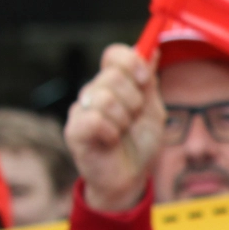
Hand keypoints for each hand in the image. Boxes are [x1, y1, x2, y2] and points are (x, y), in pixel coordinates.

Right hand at [64, 44, 164, 211]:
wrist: (130, 178)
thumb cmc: (139, 144)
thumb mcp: (153, 111)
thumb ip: (149, 84)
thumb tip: (153, 51)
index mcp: (113, 84)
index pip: (114, 54)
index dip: (132, 62)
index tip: (145, 80)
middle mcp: (93, 92)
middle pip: (113, 75)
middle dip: (134, 100)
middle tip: (133, 118)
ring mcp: (81, 110)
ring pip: (105, 98)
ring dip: (124, 119)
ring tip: (122, 132)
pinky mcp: (74, 130)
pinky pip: (95, 119)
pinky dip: (112, 132)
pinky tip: (111, 141)